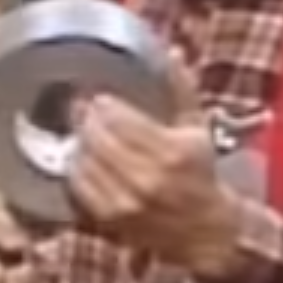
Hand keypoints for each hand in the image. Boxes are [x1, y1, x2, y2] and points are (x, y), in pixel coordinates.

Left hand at [67, 52, 237, 272]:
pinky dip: (77, 167)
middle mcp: (146, 178)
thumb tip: (173, 52)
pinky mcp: (110, 219)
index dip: (101, 103)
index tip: (98, 97)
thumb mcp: (197, 127)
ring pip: (84, 160)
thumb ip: (182, 88)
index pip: (118, 118)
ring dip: (79, 141)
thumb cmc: (200, 173)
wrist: (205, 229)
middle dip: (85, 118)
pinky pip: (79, 185)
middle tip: (81, 107)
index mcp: (171, 151)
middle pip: (96, 137)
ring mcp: (125, 201)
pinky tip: (82, 156)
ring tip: (82, 130)